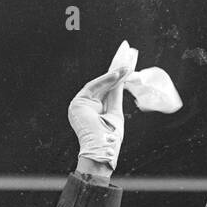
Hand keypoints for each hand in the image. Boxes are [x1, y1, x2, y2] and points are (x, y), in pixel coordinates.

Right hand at [69, 41, 135, 174]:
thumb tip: (121, 76)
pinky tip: (117, 74)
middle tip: (129, 56)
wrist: (102, 150)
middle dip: (116, 71)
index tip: (128, 65)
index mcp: (92, 110)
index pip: (106, 90)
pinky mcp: (77, 103)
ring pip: (99, 84)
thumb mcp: (115, 111)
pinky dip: (106, 80)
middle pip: (103, 85)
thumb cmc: (110, 138)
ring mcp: (79, 105)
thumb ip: (115, 94)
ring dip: (114, 73)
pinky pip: (93, 87)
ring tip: (127, 65)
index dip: (117, 77)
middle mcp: (84, 106)